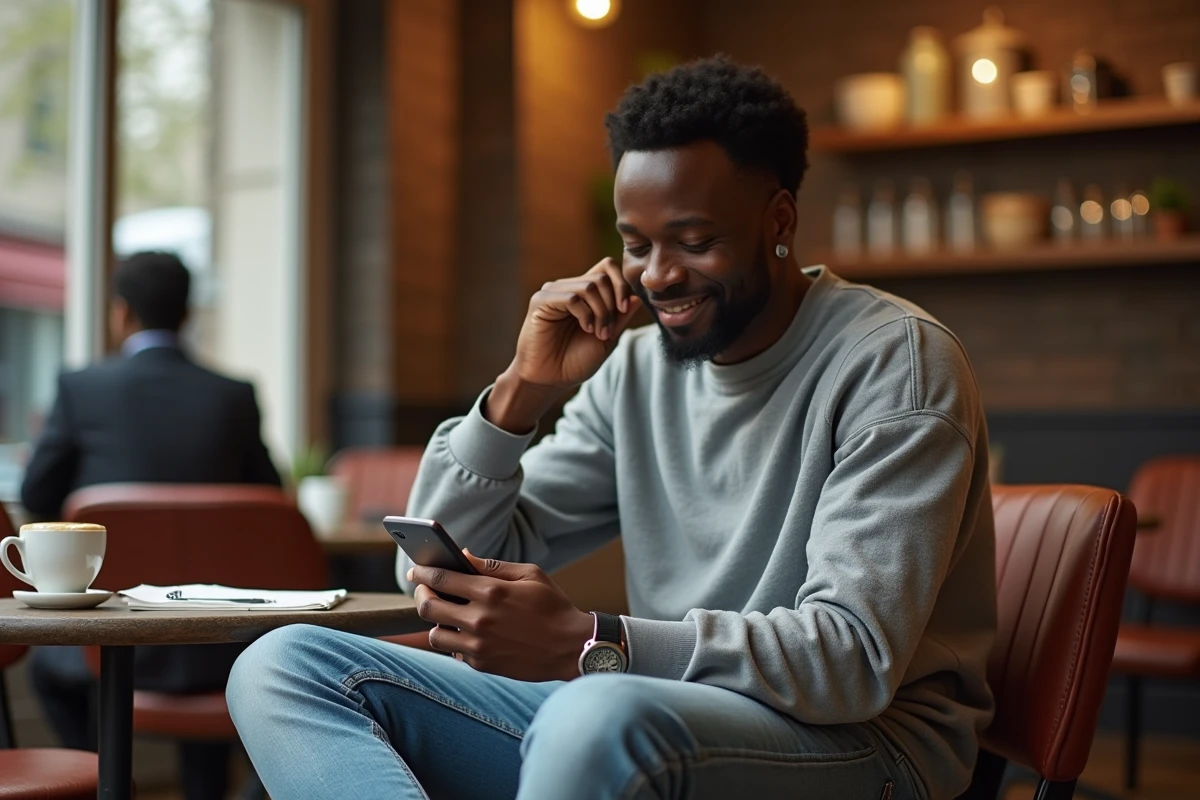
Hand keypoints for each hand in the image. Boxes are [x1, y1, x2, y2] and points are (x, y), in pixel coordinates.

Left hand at [408, 551, 594, 681]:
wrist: (571, 647)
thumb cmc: (552, 606)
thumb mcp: (529, 575)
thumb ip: (492, 566)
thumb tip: (463, 555)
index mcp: (491, 591)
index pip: (440, 579)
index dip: (422, 572)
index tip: (415, 569)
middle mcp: (480, 619)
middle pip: (427, 607)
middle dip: (420, 595)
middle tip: (424, 590)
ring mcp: (479, 645)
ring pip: (434, 634)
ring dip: (436, 622)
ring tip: (446, 615)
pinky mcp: (482, 664)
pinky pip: (454, 652)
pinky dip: (455, 642)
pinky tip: (468, 633)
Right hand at [486, 259, 640, 432]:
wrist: (550, 379)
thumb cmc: (575, 361)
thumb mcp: (607, 338)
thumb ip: (621, 317)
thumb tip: (637, 296)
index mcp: (584, 294)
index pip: (607, 268)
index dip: (622, 284)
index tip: (625, 310)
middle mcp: (568, 288)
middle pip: (602, 277)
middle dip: (612, 305)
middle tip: (607, 331)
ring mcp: (554, 292)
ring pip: (589, 287)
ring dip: (601, 312)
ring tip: (597, 333)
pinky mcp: (541, 301)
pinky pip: (572, 298)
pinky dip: (585, 315)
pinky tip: (585, 329)